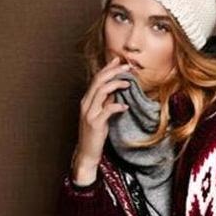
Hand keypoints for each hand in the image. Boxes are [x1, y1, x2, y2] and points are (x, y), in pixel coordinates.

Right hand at [73, 56, 131, 173]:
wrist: (87, 154)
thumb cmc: (95, 136)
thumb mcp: (101, 116)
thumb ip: (106, 103)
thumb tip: (115, 92)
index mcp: (86, 101)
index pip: (97, 79)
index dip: (108, 68)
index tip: (119, 61)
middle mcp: (86, 104)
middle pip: (99, 81)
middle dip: (114, 71)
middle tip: (127, 67)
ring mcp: (89, 114)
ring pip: (101, 91)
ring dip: (116, 84)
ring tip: (129, 83)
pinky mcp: (95, 124)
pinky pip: (107, 110)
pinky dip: (117, 106)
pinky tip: (125, 106)